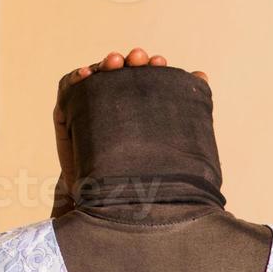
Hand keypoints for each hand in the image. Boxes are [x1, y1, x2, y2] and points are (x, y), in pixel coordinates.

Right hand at [51, 48, 209, 216]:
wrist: (114, 213)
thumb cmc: (147, 183)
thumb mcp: (172, 147)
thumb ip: (187, 112)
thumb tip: (203, 75)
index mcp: (145, 115)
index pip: (147, 85)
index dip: (153, 70)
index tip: (161, 62)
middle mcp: (119, 111)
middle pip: (123, 79)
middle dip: (131, 64)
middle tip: (140, 59)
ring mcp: (93, 114)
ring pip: (98, 81)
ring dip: (105, 66)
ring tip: (114, 62)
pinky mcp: (69, 119)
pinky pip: (69, 92)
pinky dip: (76, 80)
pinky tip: (85, 74)